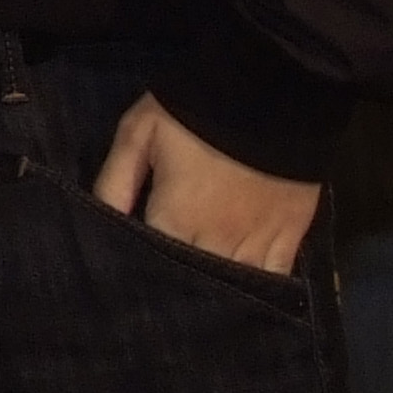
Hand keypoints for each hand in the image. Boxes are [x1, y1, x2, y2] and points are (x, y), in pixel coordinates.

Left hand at [93, 92, 320, 273]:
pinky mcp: (293, 235)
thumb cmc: (192, 114)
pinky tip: (248, 294)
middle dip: (178, 288)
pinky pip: (276, 278)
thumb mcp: (137, 136)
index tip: (130, 275)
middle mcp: (218, 242)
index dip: (140, 269)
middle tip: (163, 292)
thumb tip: (100, 224)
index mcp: (175, 219)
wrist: (270, 94)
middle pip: (195, 283)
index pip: (152, 264)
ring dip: (218, 293)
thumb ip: (114, 183)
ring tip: (202, 298)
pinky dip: (261, 288)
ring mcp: (260, 242)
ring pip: (236, 288)